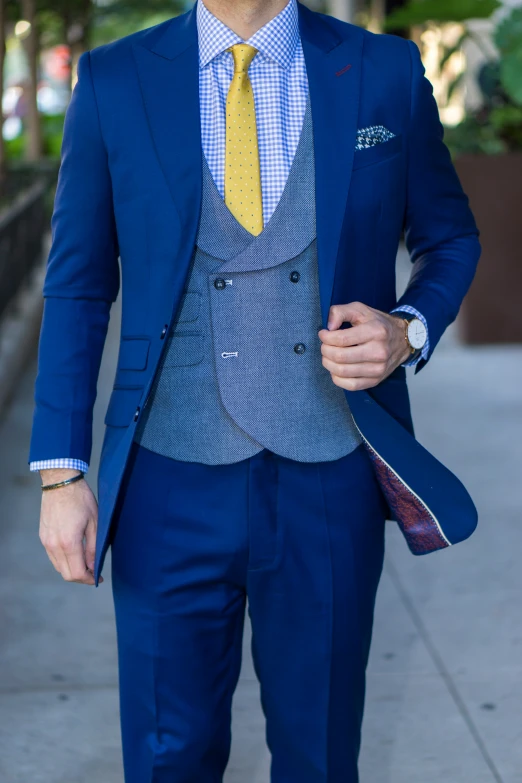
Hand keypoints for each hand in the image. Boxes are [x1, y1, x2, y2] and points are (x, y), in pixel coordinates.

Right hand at [39, 470, 101, 585]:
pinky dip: (64, 560)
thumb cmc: (81, 499)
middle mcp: (54, 545)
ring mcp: (46, 541)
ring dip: (72, 569)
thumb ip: (93, 548)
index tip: (98, 578)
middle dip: (81, 577)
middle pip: (65, 574)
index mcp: (68, 542)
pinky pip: (53, 556)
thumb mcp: (95, 523)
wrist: (61, 482)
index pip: (76, 573)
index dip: (89, 579)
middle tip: (94, 573)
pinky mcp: (43, 536)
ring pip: (58, 566)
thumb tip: (93, 566)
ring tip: (86, 563)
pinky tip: (75, 553)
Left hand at [318, 301, 410, 391]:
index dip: (326, 337)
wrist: (402, 339)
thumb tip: (329, 327)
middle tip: (325, 346)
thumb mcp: (360, 309)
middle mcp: (379, 351)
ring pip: (342, 372)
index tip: (323, 334)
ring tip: (329, 356)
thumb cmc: (377, 324)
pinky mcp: (376, 380)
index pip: (342, 339)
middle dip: (325, 351)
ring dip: (328, 364)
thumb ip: (340, 312)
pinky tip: (337, 368)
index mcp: (376, 331)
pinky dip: (337, 378)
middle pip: (340, 357)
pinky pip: (350, 385)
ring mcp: (378, 368)